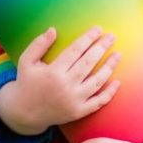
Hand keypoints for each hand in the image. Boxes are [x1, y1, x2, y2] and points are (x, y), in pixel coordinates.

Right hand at [0, 26, 120, 133]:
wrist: (25, 113)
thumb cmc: (26, 82)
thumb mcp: (26, 61)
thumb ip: (39, 44)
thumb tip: (53, 30)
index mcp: (52, 72)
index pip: (75, 50)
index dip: (88, 38)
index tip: (98, 29)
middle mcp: (65, 86)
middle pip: (88, 63)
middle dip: (101, 47)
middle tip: (111, 37)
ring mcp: (73, 101)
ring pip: (97, 81)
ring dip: (109, 67)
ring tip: (117, 54)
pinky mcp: (78, 112)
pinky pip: (98, 102)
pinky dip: (109, 93)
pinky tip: (117, 81)